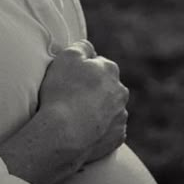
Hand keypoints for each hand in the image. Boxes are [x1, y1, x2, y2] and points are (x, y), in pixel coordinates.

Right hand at [38, 41, 128, 168]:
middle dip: (93, 90)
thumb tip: (89, 49)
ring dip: (98, 110)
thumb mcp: (66, 56)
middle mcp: (121, 92)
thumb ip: (81, 47)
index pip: (97, 64)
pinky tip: (84, 131)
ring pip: (110, 109)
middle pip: (106, 87)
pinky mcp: (118, 137)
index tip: (69, 80)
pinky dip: (100, 129)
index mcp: (110, 70)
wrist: (63, 134)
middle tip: (72, 98)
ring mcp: (121, 116)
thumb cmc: (62, 92)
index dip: (82, 71)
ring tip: (76, 117)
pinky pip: (109, 130)